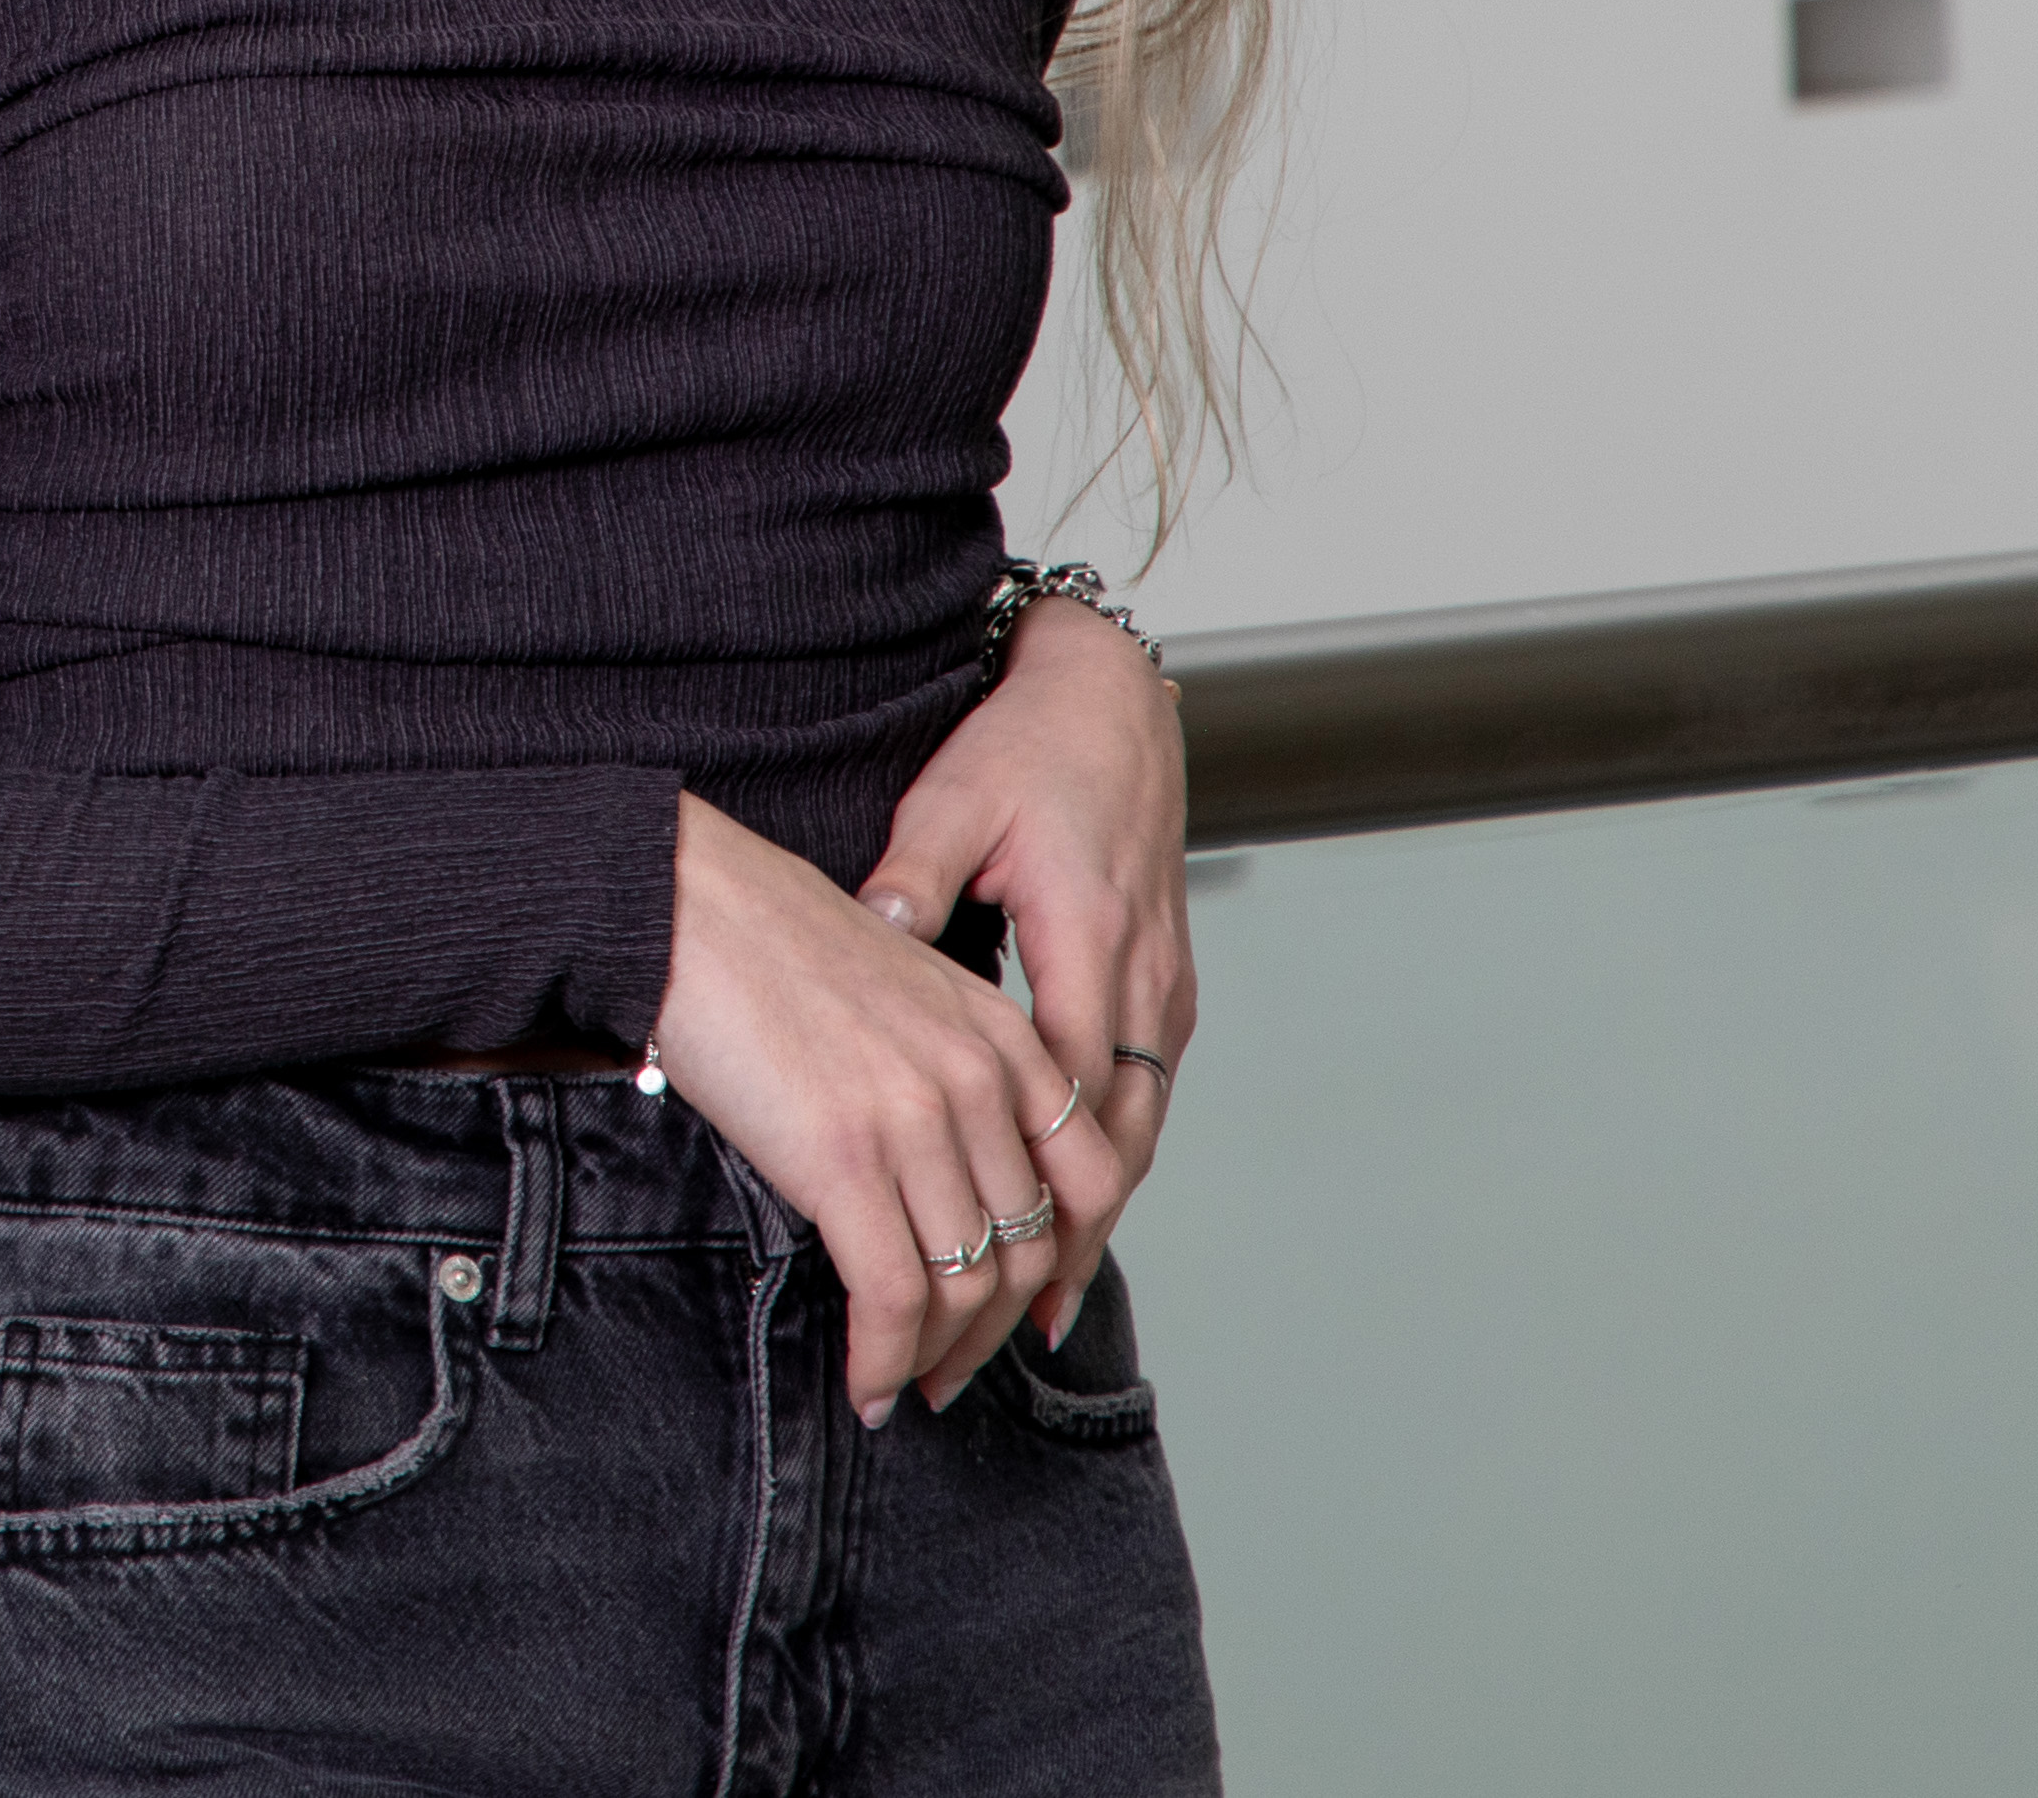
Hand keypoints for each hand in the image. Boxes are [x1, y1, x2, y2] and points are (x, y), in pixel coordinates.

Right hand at [644, 786, 1107, 1426]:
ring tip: (905, 1384)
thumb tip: (940, 1162)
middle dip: (992, 1328)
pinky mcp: (845, 1160)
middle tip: (952, 1367)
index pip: (1086, 1180)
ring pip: (966, 1285)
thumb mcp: (899, 987)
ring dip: (938, 1357)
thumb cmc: (764, 940)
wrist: (683, 904)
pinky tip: (866, 1382)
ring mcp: (917, 1122)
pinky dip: (885, 1358)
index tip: (1028, 1308)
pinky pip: (894, 1297)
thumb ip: (945, 1064)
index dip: (1065, 1264)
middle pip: (1028, 1248)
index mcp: (1001, 1037)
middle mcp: (979, 1081)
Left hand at [856, 607, 1198, 1333]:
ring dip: (1094, 1223)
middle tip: (1003, 1335)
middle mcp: (1143, 979)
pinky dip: (1107, 1170)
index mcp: (1089, 939)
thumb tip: (874, 940)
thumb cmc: (1026, 750)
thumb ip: (912, 880)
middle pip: (1114, 1148)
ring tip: (1039, 1312)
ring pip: (1138, 1136)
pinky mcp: (1162, 988)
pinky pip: (1141, 1103)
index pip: (1066, 1100)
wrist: (1109, 703)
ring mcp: (1164, 989)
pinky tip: (1072, 1221)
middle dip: (1065, 1248)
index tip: (980, 1263)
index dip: (1030, 1194)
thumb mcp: (952, 801)